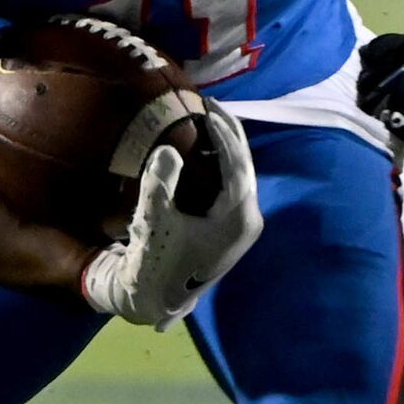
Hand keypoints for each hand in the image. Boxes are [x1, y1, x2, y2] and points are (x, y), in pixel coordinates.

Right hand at [80, 104, 261, 329]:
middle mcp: (248, 221)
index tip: (209, 110)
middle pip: (245, 167)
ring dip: (227, 147)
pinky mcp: (233, 227)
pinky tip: (207, 149)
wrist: (156, 297)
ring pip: (241, 175)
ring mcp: (243, 225)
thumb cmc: (155, 261)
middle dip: (229, 134)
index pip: (238, 166)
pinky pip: (233, 186)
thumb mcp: (154, 221)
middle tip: (211, 106)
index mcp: (238, 220)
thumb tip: (168, 150)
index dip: (225, 135)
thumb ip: (159, 184)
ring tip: (210, 119)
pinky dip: (222, 164)